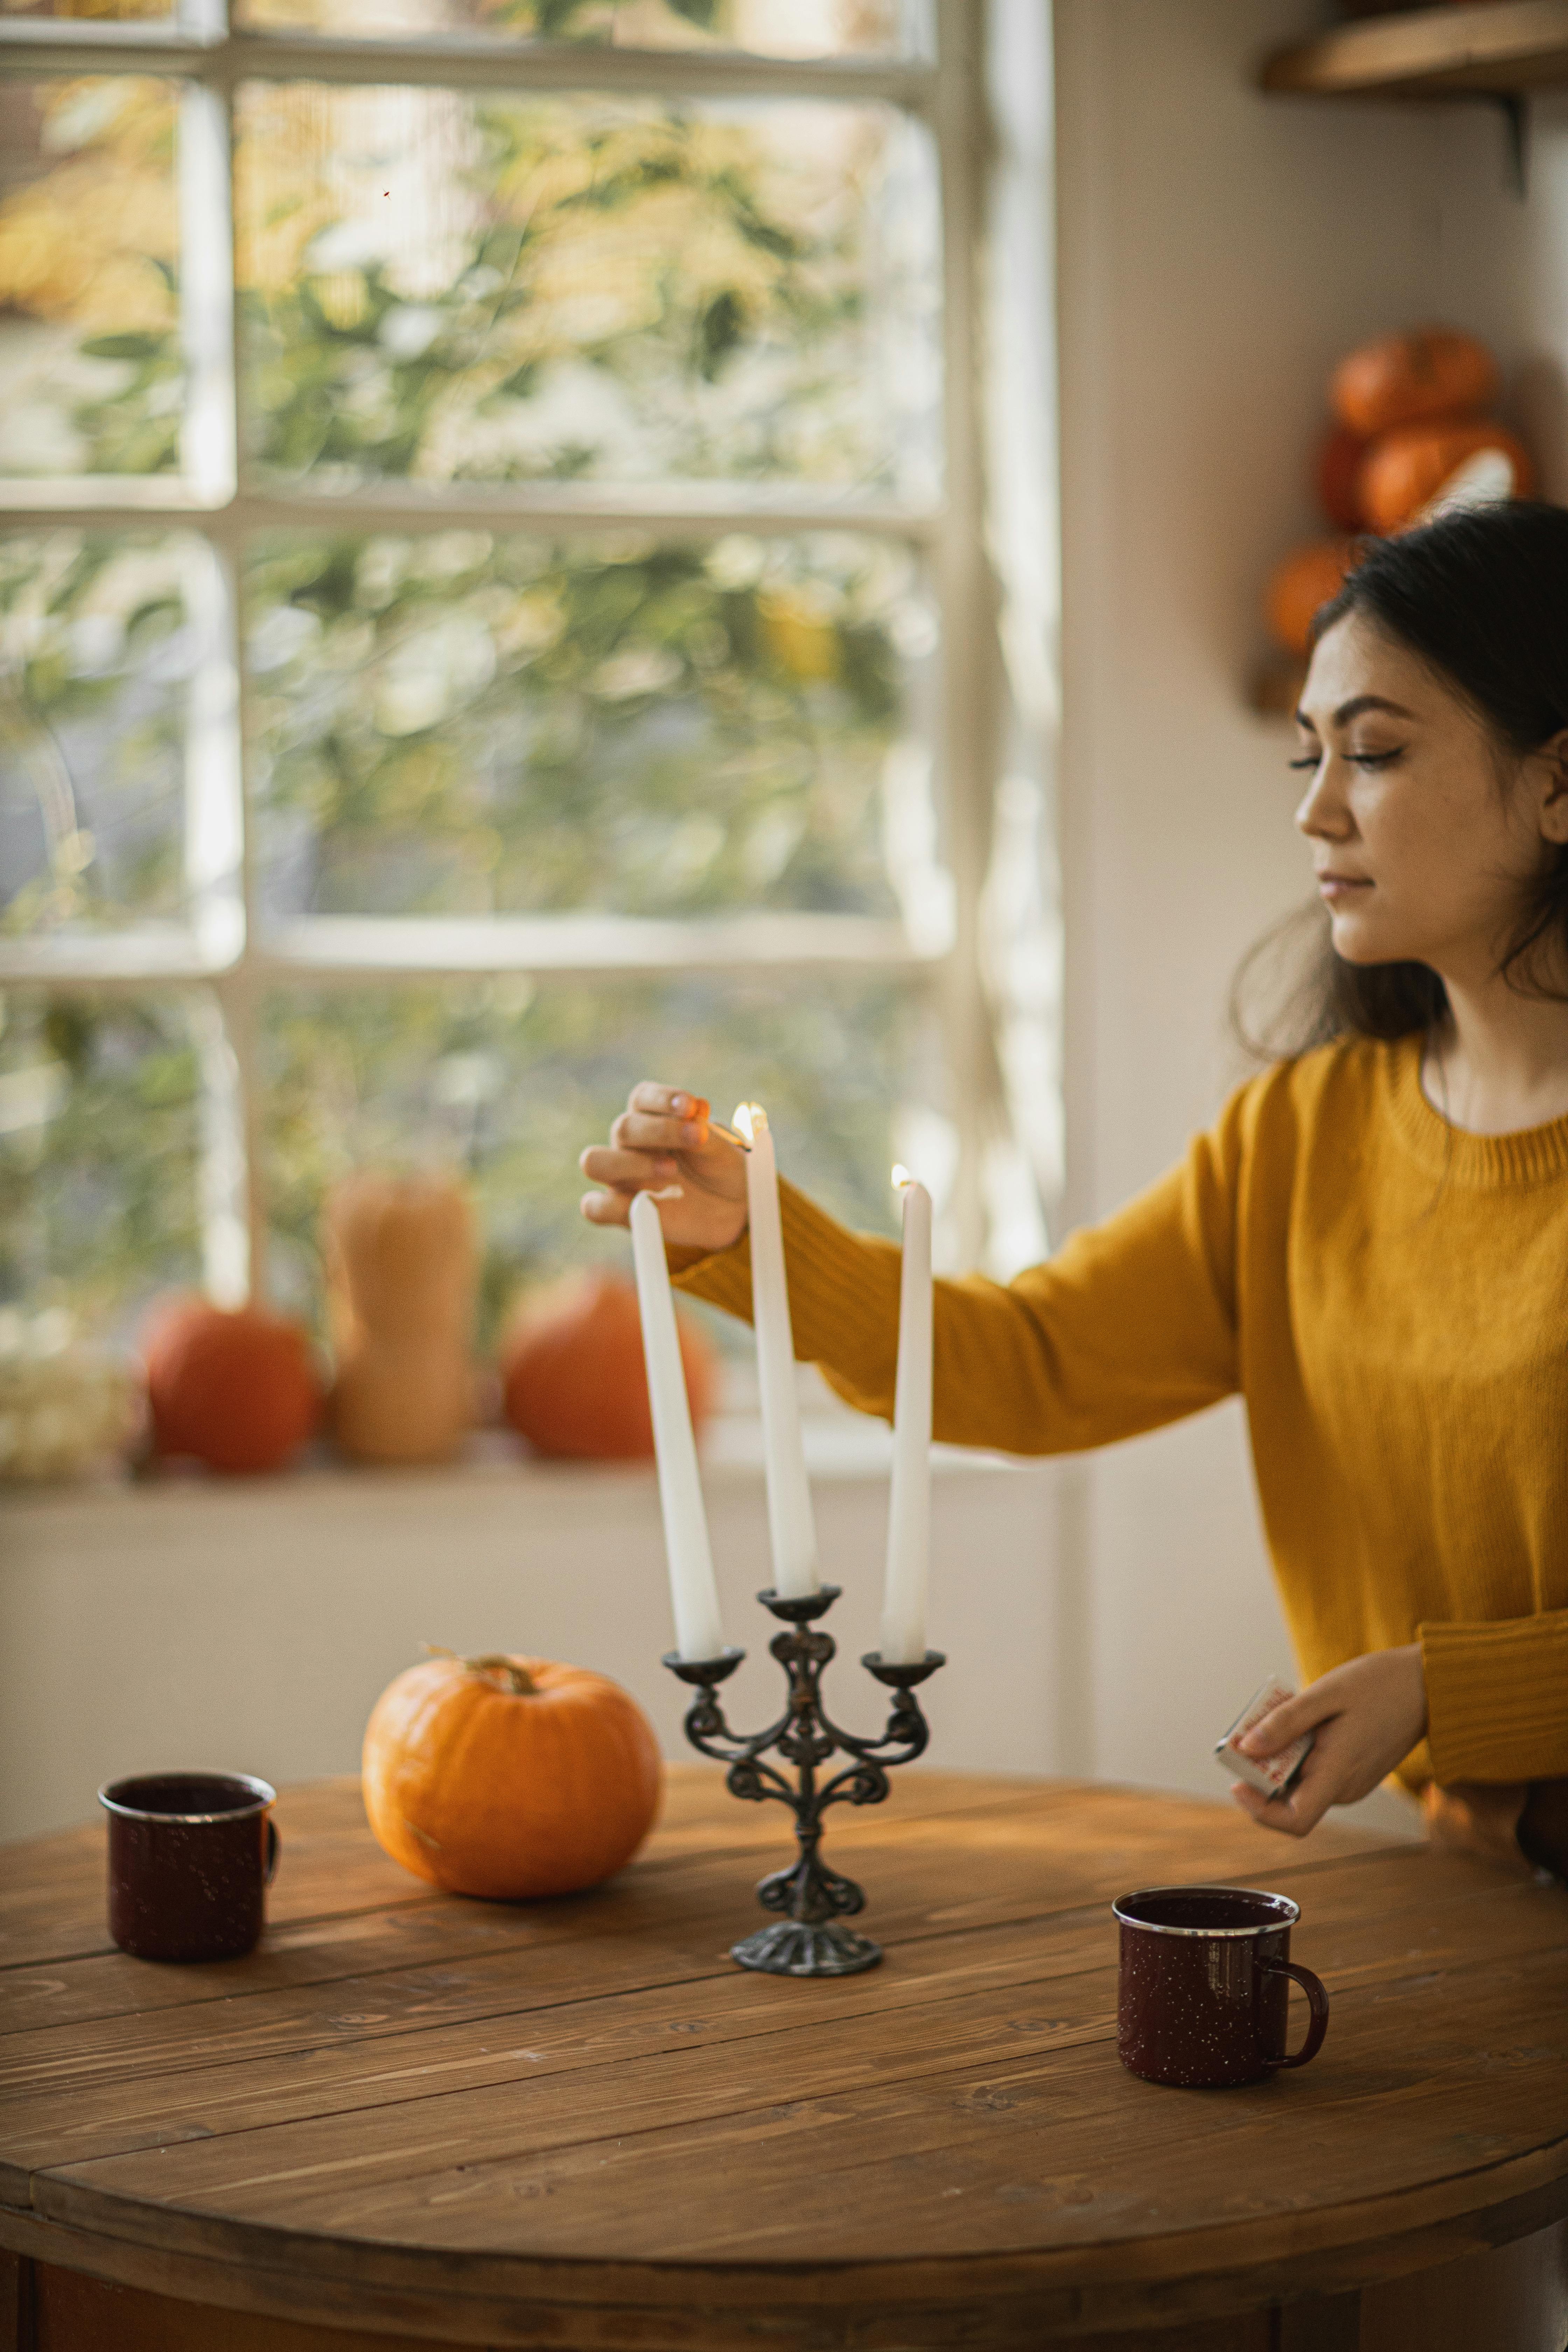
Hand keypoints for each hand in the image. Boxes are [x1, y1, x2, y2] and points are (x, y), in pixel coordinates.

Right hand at [579, 1080, 748, 1255]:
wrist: (732, 1206)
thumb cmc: (722, 1168)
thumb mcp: (721, 1150)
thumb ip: (703, 1134)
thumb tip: (694, 1112)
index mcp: (652, 1117)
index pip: (642, 1099)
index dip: (663, 1099)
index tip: (690, 1106)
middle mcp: (630, 1143)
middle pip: (623, 1128)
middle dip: (659, 1131)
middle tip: (695, 1138)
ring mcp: (622, 1177)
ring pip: (595, 1162)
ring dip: (629, 1164)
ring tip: (670, 1171)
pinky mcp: (621, 1211)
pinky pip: (595, 1208)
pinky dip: (607, 1206)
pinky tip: (638, 1207)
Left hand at [1228, 1644, 1427, 1838]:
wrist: (1429, 1683)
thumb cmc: (1382, 1684)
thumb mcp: (1326, 1694)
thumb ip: (1285, 1722)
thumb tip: (1245, 1747)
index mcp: (1340, 1774)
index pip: (1295, 1820)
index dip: (1259, 1810)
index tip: (1237, 1781)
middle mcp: (1346, 1788)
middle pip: (1291, 1799)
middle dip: (1262, 1771)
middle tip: (1250, 1730)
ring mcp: (1353, 1781)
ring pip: (1302, 1782)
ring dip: (1280, 1757)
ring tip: (1276, 1716)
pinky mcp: (1355, 1770)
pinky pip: (1317, 1770)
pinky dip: (1299, 1751)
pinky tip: (1301, 1720)